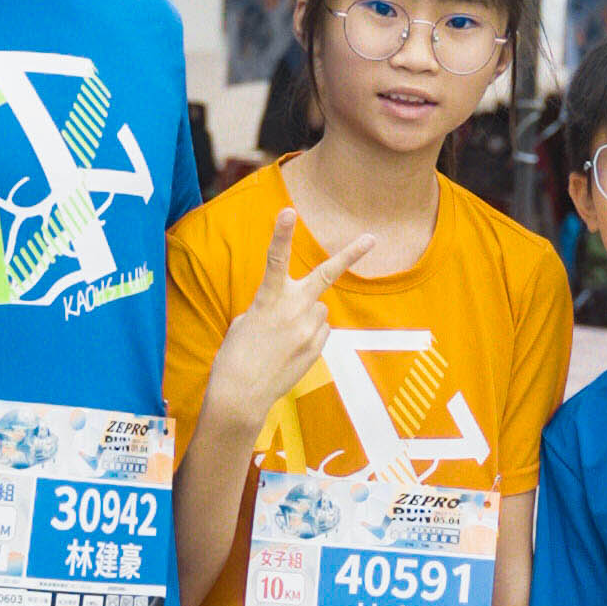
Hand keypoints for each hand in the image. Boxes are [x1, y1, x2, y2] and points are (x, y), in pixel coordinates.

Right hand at [206, 209, 372, 432]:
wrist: (241, 394)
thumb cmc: (236, 354)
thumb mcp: (247, 320)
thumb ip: (273, 305)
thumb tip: (294, 308)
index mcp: (268, 299)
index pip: (275, 259)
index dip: (281, 233)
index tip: (288, 211)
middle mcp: (294, 310)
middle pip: (326, 274)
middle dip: (350, 255)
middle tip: (371, 238)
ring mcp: (309, 329)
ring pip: (319, 308)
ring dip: (307, 313)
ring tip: (284, 335)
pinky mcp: (318, 347)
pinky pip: (320, 329)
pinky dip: (309, 333)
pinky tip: (291, 348)